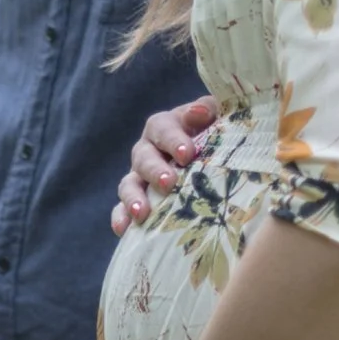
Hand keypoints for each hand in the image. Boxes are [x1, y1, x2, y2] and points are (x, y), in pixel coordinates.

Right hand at [112, 95, 220, 235]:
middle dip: (154, 171)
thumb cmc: (215, 133)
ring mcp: (139, 177)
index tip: (187, 154)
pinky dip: (121, 218)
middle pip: (143, 158)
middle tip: (168, 184)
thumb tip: (197, 113)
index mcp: (164, 126)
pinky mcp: (138, 199)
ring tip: (141, 213)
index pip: (163, 129)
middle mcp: (147, 150)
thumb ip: (209, 109)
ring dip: (133, 198)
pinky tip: (124, 230)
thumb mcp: (217, 116)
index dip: (173, 141)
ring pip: (128, 184)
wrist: (212, 156)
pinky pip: (122, 209)